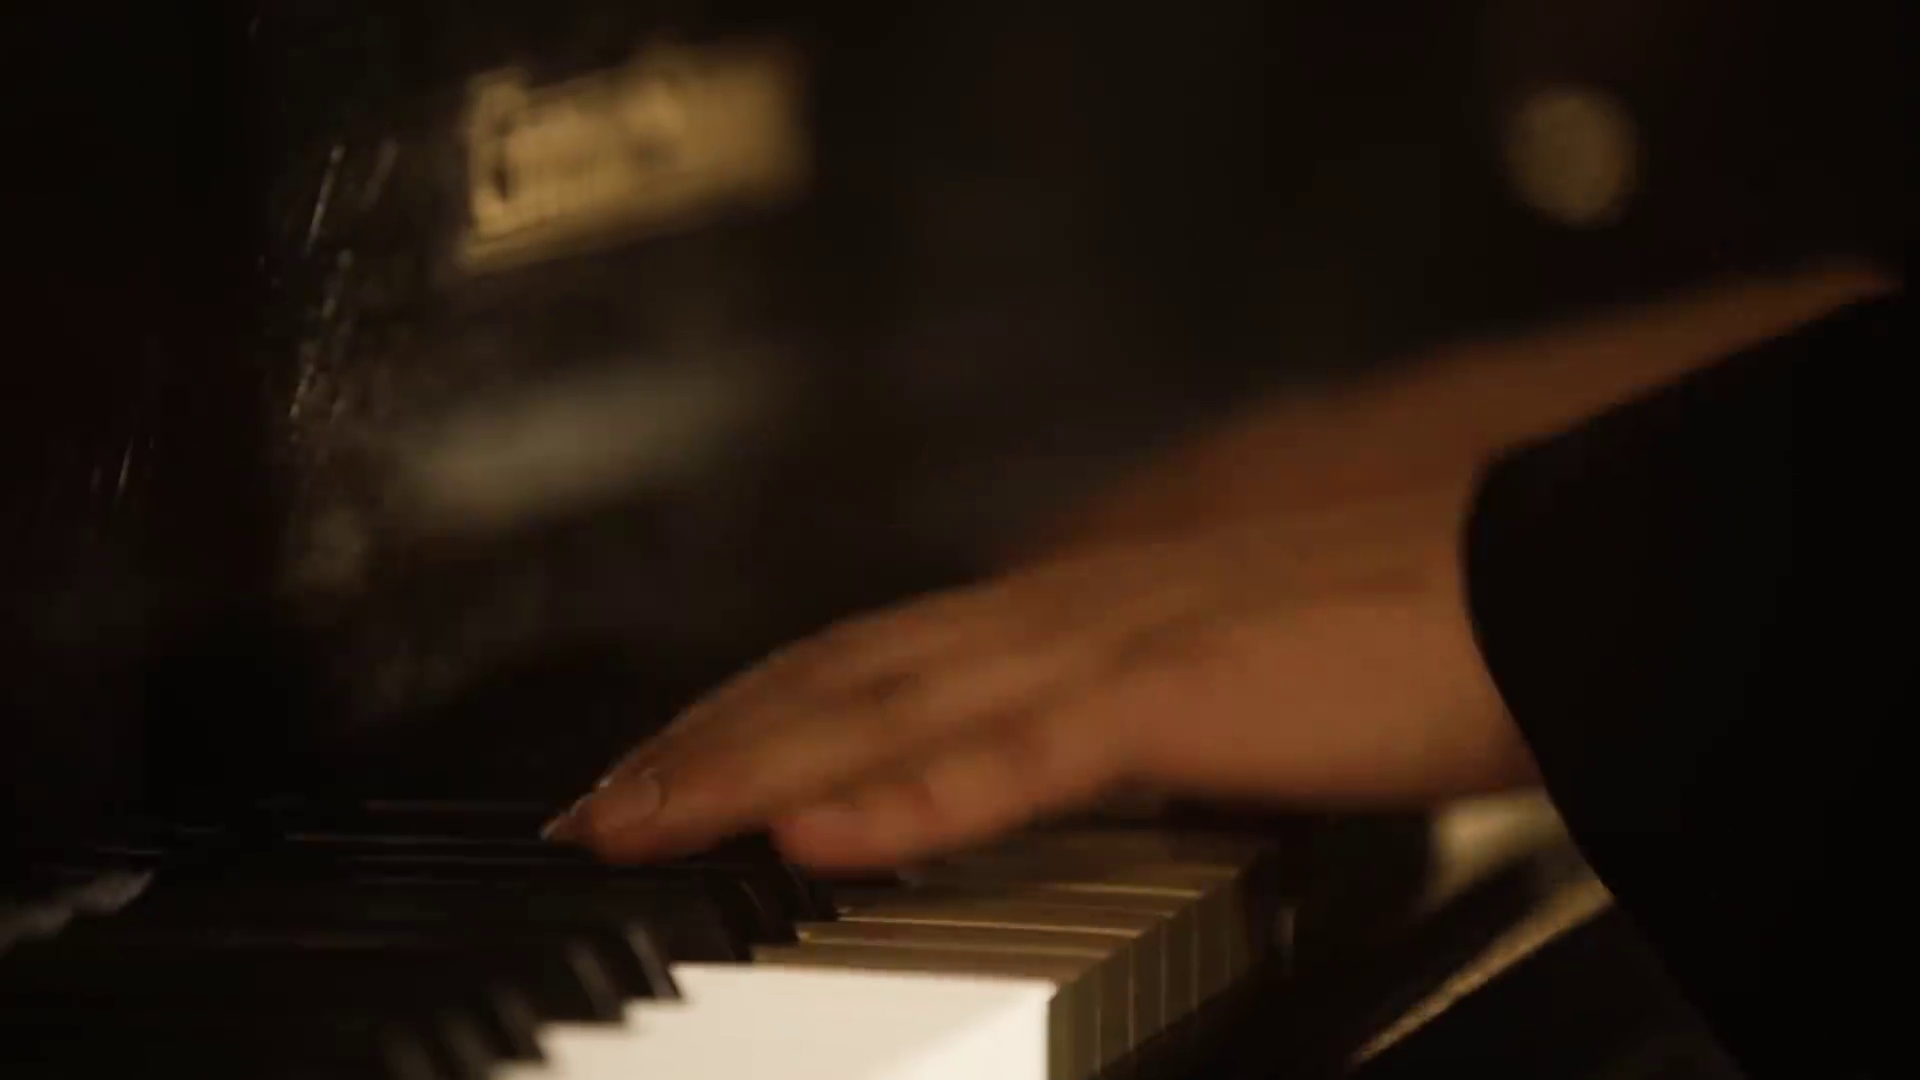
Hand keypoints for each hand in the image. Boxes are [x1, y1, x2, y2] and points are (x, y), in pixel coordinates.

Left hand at [548, 484, 1534, 868]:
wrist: (1538, 582)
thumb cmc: (1401, 639)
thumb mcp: (1227, 682)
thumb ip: (1128, 717)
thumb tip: (1068, 766)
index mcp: (1080, 608)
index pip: (876, 655)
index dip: (761, 710)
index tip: (675, 762)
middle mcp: (1067, 609)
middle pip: (843, 674)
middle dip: (708, 742)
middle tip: (599, 803)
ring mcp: (1111, 647)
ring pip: (888, 708)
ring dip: (752, 767)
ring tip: (641, 820)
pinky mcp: (1175, 698)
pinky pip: (1011, 755)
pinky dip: (902, 798)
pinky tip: (809, 835)